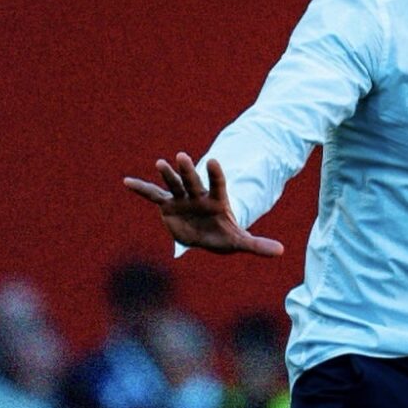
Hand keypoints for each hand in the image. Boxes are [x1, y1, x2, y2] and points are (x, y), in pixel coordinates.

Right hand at [125, 152, 284, 255]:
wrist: (206, 235)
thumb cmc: (224, 235)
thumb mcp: (240, 241)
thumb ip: (257, 244)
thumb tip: (281, 252)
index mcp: (217, 201)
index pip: (217, 184)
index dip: (215, 174)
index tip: (212, 160)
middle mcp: (199, 196)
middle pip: (193, 181)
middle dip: (188, 170)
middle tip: (182, 156)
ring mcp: (183, 199)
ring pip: (174, 184)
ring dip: (168, 174)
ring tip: (160, 163)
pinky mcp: (168, 205)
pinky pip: (153, 196)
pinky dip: (141, 189)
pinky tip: (127, 181)